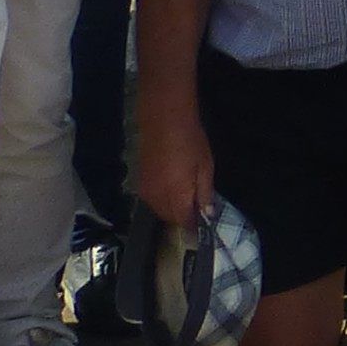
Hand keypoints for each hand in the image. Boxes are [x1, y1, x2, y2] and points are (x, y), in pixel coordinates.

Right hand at [134, 108, 215, 231]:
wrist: (163, 119)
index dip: (195, 226)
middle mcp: (156, 200)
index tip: (204, 224)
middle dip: (183, 216)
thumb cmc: (190, 141)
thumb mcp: (205, 167)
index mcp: (175, 198)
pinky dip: (162, 198)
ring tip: (186, 192)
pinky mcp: (139, 182)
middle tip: (197, 204)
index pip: (184, 223)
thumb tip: (207, 214)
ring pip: (160, 210)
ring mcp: (145, 191)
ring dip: (172, 207)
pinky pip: (152, 199)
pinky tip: (172, 185)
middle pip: (170, 218)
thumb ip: (205, 194)